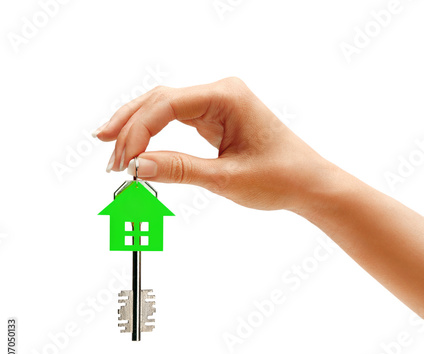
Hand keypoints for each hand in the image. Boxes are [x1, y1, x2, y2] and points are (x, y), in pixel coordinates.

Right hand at [95, 77, 332, 211]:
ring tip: (112, 149)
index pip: (166, 105)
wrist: (307, 183)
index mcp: (227, 97)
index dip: (138, 131)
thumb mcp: (226, 178)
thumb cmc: (281, 177)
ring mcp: (218, 103)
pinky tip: (137, 143)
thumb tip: (139, 166)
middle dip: (131, 127)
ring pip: (164, 107)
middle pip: (160, 100)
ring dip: (138, 128)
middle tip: (109, 156)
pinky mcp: (216, 117)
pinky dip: (155, 132)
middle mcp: (221, 93)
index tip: (123, 160)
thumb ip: (180, 169)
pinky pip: (177, 119)